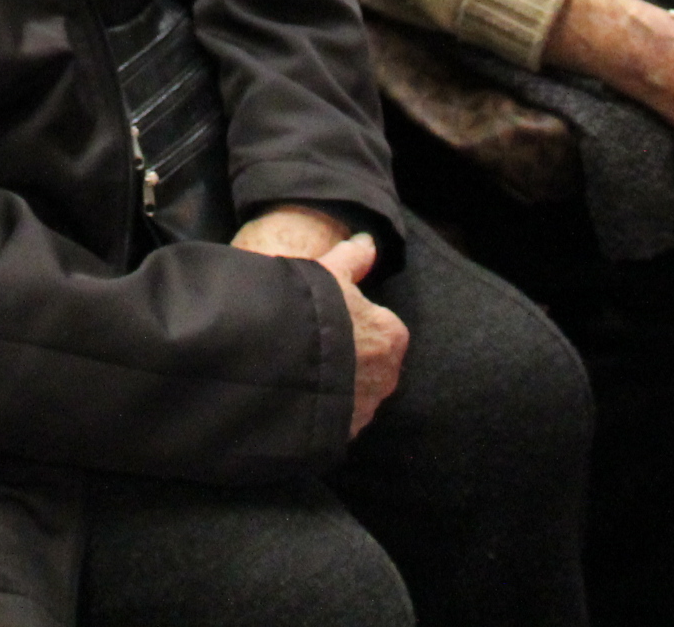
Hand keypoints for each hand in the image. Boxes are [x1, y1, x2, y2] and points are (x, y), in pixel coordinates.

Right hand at [312, 232, 408, 436]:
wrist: (283, 368)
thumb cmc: (311, 312)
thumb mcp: (330, 273)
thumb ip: (353, 257)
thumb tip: (368, 239)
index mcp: (391, 335)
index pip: (380, 327)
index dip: (353, 322)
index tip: (328, 319)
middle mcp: (388, 376)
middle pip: (370, 363)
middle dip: (348, 357)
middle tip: (312, 345)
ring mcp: (366, 409)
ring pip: (354, 393)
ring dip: (336, 386)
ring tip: (300, 371)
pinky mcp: (344, 434)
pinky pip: (336, 419)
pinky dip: (321, 410)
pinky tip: (297, 395)